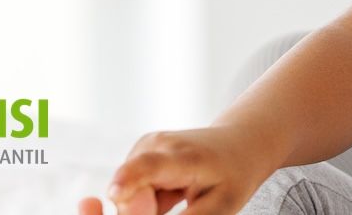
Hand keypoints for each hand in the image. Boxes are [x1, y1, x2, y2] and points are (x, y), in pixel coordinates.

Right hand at [76, 124, 279, 214]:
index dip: (128, 180)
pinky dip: (149, 198)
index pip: (149, 165)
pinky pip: (131, 191)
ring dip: (148, 207)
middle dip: (141, 212)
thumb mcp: (222, 204)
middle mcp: (156, 145)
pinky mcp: (137, 155)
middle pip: (128, 192)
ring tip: (180, 193)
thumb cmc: (233, 175)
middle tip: (178, 201)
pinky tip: (173, 188)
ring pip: (127, 196)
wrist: (237, 144)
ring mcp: (143, 148)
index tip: (115, 193)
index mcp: (183, 156)